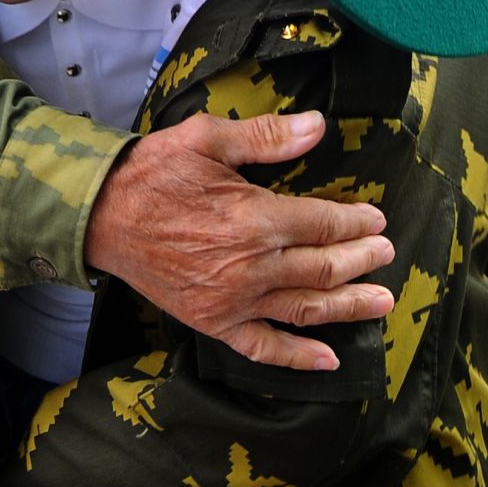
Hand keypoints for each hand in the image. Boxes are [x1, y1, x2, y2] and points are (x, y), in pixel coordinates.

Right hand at [84, 111, 395, 371]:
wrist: (101, 215)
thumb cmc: (155, 171)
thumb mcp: (208, 138)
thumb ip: (267, 136)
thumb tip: (319, 127)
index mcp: (255, 217)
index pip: (323, 224)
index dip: (355, 222)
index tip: (376, 218)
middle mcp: (251, 266)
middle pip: (324, 267)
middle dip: (362, 260)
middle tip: (386, 254)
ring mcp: (233, 301)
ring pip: (306, 309)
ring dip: (349, 306)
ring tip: (381, 302)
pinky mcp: (213, 322)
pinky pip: (263, 347)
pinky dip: (297, 357)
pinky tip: (329, 359)